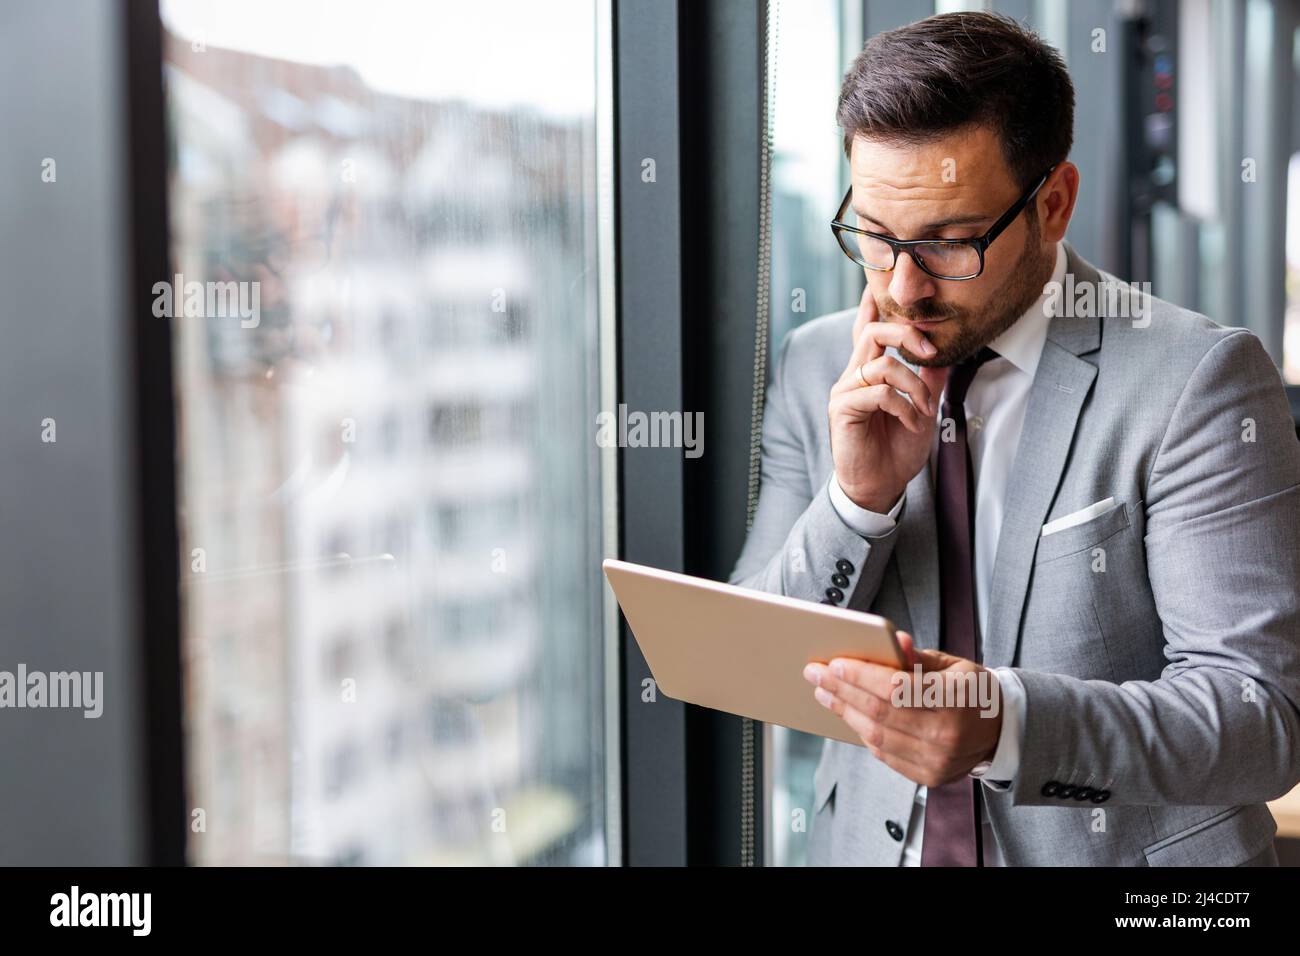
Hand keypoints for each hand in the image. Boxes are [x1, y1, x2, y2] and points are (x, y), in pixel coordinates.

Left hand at [802, 631, 1003, 786]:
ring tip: (826, 694)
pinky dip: (863, 733)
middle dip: (842, 691)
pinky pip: (884, 754)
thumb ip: (917, 656)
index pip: (896, 688)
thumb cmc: (971, 690)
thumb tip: (893, 640)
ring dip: (845, 712)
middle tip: (816, 675)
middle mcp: (947, 734)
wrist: (1000, 730)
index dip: (861, 676)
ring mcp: (937, 760)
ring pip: (876, 736)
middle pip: (880, 712)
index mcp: (955, 699)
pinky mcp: (928, 776)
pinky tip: (850, 714)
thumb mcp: (952, 664)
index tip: (834, 664)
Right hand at [830, 286, 948, 511]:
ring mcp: (845, 392)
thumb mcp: (921, 410)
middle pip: (872, 333)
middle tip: (930, 351)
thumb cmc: (896, 450)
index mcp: (868, 372)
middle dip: (906, 334)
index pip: (866, 331)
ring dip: (913, 384)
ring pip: (881, 364)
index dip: (871, 307)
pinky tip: (910, 422)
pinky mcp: (843, 410)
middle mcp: (853, 376)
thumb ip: (928, 381)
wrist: (880, 486)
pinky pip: (878, 393)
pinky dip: (902, 405)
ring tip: (924, 409)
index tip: (878, 285)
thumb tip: (944, 355)